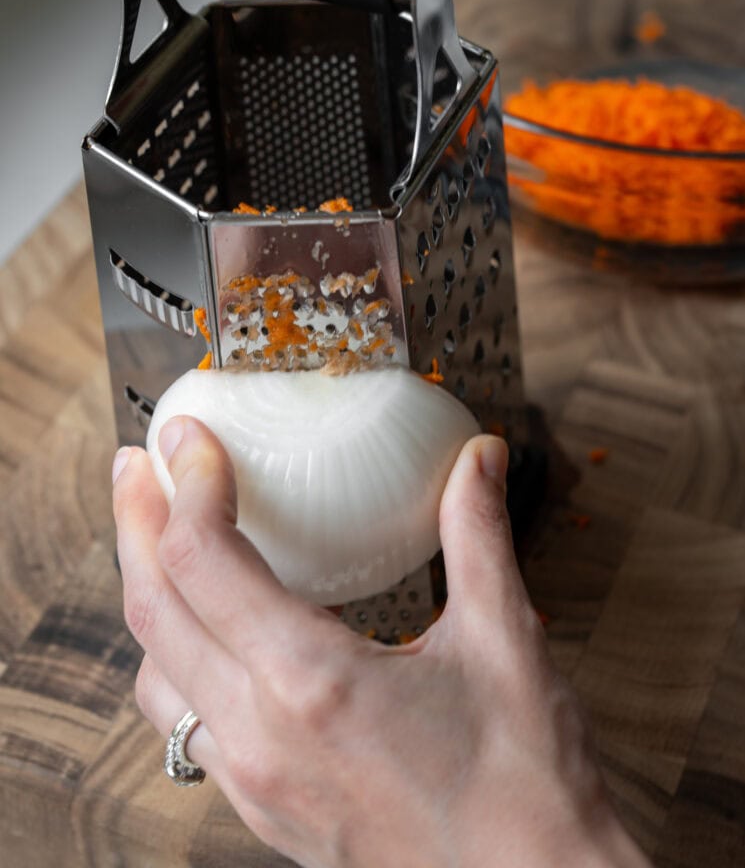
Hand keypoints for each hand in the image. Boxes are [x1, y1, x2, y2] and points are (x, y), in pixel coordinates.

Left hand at [113, 419, 648, 866]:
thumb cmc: (525, 787)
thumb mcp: (505, 641)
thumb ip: (479, 535)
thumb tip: (479, 459)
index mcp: (311, 681)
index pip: (205, 559)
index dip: (186, 483)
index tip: (187, 437)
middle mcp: (261, 733)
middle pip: (153, 609)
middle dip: (135, 523)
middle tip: (136, 464)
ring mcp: (254, 779)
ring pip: (153, 673)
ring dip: (146, 594)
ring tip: (158, 541)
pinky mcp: (263, 807)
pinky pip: (184, 724)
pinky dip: (174, 659)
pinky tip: (208, 634)